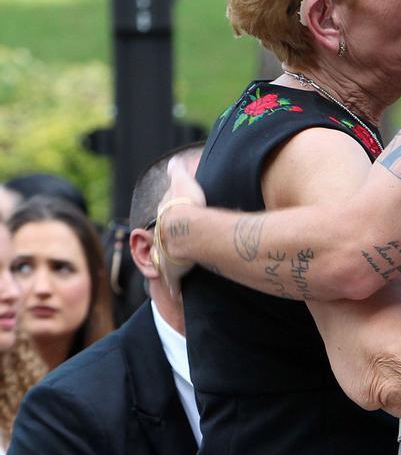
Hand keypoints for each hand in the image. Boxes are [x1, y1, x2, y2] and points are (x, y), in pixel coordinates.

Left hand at [152, 155, 207, 294]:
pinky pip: (174, 281)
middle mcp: (161, 240)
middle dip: (161, 250)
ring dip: (165, 271)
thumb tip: (173, 161)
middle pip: (159, 246)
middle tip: (168, 253)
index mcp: (164, 221)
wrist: (187, 229)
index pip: (163, 224)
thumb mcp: (183, 183)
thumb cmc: (187, 206)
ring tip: (171, 275)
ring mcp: (166, 257)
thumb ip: (179, 172)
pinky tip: (175, 294)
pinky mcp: (173, 272)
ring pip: (163, 265)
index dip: (168, 226)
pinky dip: (174, 287)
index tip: (170, 229)